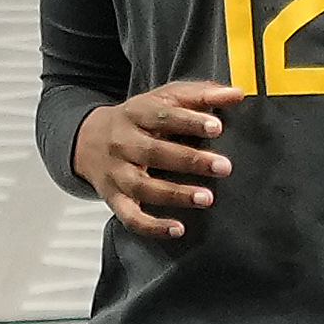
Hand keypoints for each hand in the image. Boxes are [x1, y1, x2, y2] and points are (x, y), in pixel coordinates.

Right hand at [73, 78, 238, 240]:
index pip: (162, 115)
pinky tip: (177, 229)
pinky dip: (152, 226)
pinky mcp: (114, 199)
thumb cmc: (137, 119)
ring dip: (176, 194)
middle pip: (154, 152)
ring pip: (143, 187)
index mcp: (136, 113)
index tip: (216, 126)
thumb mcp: (164, 99)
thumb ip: (200, 95)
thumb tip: (236, 94)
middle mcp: (123, 143)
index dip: (190, 121)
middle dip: (189, 160)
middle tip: (222, 166)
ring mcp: (117, 173)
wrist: (87, 139)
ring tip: (206, 198)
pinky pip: (130, 217)